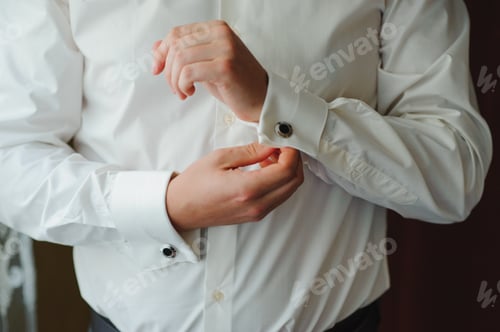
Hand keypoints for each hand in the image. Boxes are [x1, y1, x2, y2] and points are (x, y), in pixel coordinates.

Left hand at [152, 20, 267, 121]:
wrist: (260, 99)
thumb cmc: (235, 83)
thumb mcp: (204, 64)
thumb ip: (183, 53)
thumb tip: (156, 48)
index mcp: (216, 28)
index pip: (176, 34)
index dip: (161, 53)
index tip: (158, 69)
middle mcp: (221, 34)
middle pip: (176, 46)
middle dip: (169, 71)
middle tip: (176, 87)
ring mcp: (225, 49)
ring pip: (180, 59)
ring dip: (175, 80)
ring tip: (183, 91)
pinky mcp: (225, 67)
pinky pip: (189, 72)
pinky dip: (183, 85)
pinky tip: (190, 92)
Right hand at [165, 143, 303, 230]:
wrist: (180, 208)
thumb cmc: (194, 184)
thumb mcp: (221, 158)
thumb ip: (251, 151)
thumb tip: (272, 145)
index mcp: (248, 189)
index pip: (286, 170)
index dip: (291, 153)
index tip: (284, 142)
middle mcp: (256, 204)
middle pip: (294, 182)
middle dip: (293, 161)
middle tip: (281, 146)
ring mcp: (257, 213)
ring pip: (289, 190)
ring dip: (287, 171)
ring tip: (270, 156)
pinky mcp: (255, 215)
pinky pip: (278, 197)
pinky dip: (279, 181)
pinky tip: (264, 169)